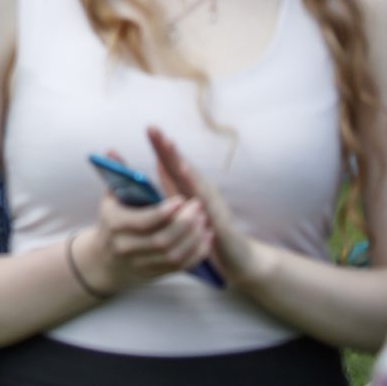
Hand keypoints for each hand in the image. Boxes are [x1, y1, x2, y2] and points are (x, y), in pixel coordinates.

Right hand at [79, 186, 213, 294]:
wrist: (105, 258)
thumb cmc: (112, 218)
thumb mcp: (111, 196)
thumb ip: (117, 175)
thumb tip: (111, 151)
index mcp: (115, 224)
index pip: (143, 221)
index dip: (165, 212)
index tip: (182, 199)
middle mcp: (125, 247)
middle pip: (162, 240)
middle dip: (184, 223)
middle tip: (199, 207)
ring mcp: (140, 264)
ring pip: (173, 255)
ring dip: (193, 238)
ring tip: (205, 221)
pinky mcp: (154, 274)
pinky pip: (179, 267)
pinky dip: (196, 253)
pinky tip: (205, 239)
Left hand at [150, 127, 264, 289]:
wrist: (237, 257)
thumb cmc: (208, 229)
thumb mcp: (186, 206)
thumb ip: (172, 185)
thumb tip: (158, 162)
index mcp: (191, 189)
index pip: (173, 165)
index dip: (161, 148)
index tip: (149, 128)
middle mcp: (202, 191)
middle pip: (181, 166)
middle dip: (167, 148)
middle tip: (153, 129)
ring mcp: (212, 204)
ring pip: (194, 181)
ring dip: (180, 163)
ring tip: (168, 146)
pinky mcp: (219, 221)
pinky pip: (206, 205)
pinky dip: (196, 191)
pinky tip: (187, 179)